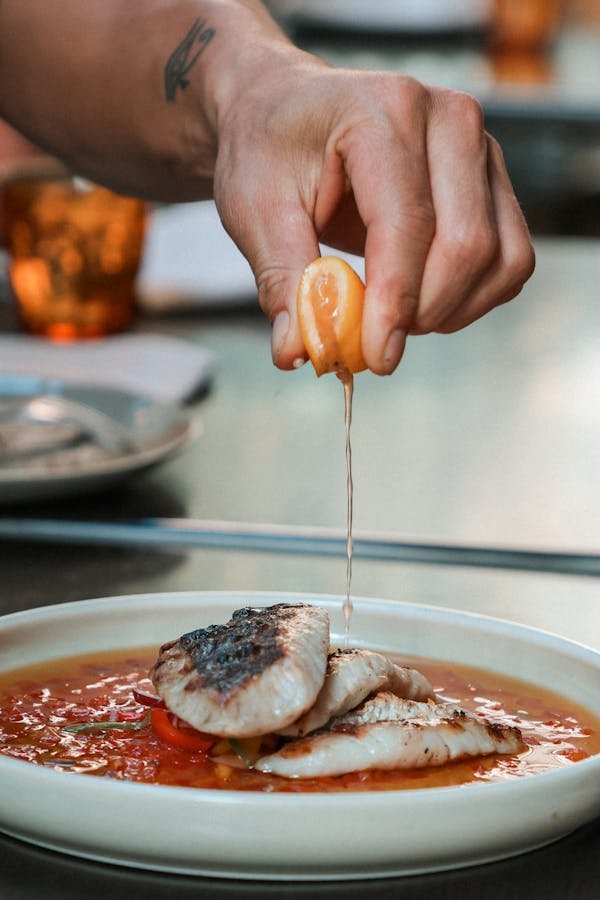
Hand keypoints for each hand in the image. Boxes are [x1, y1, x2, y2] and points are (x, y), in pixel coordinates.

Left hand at [213, 52, 534, 374]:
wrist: (288, 112)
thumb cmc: (269, 153)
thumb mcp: (255, 211)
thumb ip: (282, 281)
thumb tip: (297, 353)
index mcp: (384, 112)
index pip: (408, 225)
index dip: (394, 303)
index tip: (375, 358)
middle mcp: (449, 118)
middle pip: (467, 244)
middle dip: (422, 312)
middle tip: (374, 340)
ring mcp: (481, 147)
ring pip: (501, 257)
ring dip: (452, 310)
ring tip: (395, 318)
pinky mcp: (493, 181)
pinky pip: (511, 259)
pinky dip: (473, 299)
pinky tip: (423, 302)